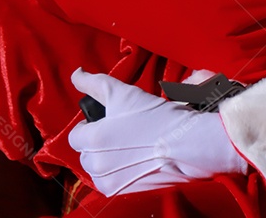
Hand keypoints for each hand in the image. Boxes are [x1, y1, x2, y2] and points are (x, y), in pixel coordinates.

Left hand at [68, 68, 247, 196]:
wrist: (188, 144)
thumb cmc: (159, 117)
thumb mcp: (125, 94)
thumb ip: (96, 84)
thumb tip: (77, 73)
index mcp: (93, 139)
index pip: (76, 135)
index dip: (92, 125)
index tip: (110, 121)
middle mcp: (96, 164)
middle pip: (86, 152)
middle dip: (99, 143)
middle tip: (124, 132)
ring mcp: (109, 181)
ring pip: (97, 168)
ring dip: (108, 158)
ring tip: (131, 146)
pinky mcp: (123, 192)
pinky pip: (111, 181)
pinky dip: (120, 172)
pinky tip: (137, 160)